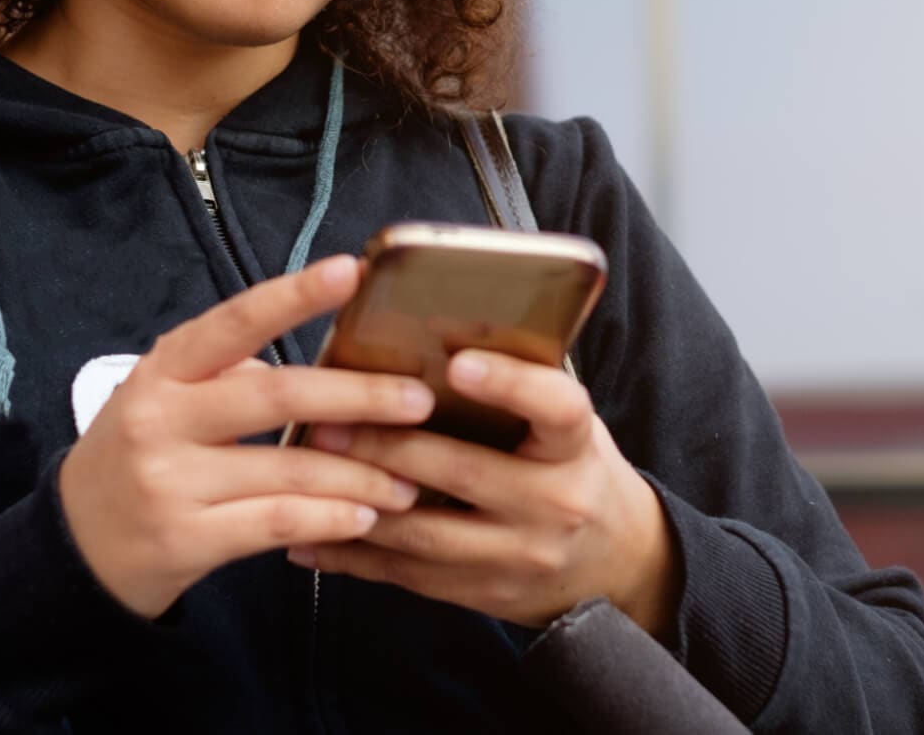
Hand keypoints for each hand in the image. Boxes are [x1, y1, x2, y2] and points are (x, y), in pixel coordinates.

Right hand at [56, 254, 440, 619]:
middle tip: (420, 399)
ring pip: (286, 470)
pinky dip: (328, 518)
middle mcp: (162, 419)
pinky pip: (274, 523)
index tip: (351, 271)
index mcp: (163, 371)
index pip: (234, 323)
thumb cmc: (141, 456)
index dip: (293, 295)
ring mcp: (170, 482)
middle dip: (357, 395)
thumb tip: (328, 366)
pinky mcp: (185, 540)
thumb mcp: (167, 400)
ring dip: (359, 473)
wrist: (77, 546)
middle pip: (275, 395)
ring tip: (409, 478)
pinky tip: (365, 516)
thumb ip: (232, 376)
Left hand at [285, 348, 680, 641]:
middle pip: (464, 472)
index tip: (460, 363)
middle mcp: (553, 504)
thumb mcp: (568, 425)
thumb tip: (437, 328)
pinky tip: (309, 534)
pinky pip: (408, 576)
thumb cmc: (573, 469)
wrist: (614, 565)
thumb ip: (519, 388)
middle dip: (388, 445)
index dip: (510, 384)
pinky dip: (354, 555)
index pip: (557, 408)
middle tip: (328, 417)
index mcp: (576, 447)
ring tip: (308, 467)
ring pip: (425, 533)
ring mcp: (518, 556)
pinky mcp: (483, 594)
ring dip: (358, 500)